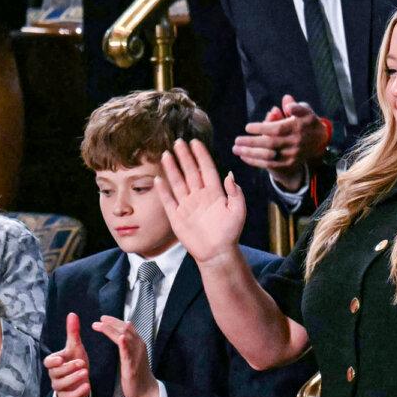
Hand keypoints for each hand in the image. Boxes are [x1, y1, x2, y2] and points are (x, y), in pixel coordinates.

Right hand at [44, 312, 90, 396]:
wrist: (81, 382)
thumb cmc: (76, 363)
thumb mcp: (76, 347)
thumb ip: (73, 332)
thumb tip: (72, 314)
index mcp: (55, 363)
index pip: (48, 362)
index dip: (53, 361)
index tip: (61, 358)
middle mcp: (54, 376)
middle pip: (55, 373)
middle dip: (68, 369)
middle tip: (81, 363)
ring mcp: (59, 388)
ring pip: (61, 385)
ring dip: (73, 379)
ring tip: (86, 373)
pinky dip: (77, 392)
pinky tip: (88, 386)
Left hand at [92, 315, 157, 396]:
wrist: (146, 391)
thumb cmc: (138, 374)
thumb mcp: (133, 356)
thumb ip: (127, 345)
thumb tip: (120, 335)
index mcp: (138, 344)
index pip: (127, 327)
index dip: (115, 321)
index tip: (103, 318)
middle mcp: (139, 347)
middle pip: (126, 330)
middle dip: (112, 323)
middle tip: (99, 319)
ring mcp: (137, 356)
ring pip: (126, 338)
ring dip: (113, 330)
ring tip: (102, 324)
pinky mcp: (132, 367)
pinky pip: (128, 354)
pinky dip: (124, 344)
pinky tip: (120, 338)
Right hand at [155, 138, 245, 264]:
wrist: (217, 253)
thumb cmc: (230, 233)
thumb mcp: (238, 211)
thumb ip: (236, 193)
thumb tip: (229, 174)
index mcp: (215, 193)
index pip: (207, 169)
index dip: (201, 156)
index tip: (196, 142)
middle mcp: (199, 196)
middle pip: (191, 172)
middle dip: (185, 157)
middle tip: (179, 142)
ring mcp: (187, 205)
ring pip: (178, 182)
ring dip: (172, 168)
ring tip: (166, 154)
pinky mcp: (177, 217)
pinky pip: (168, 201)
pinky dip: (163, 190)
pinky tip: (158, 178)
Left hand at [233, 95, 328, 190]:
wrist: (319, 140)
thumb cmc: (306, 121)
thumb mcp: (304, 110)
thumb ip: (294, 106)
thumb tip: (286, 99)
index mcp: (297, 127)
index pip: (277, 129)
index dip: (262, 128)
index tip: (247, 127)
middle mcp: (295, 142)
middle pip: (270, 143)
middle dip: (251, 143)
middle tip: (236, 140)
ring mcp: (292, 155)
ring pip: (268, 156)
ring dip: (250, 154)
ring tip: (235, 149)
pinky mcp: (289, 164)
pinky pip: (270, 165)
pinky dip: (256, 162)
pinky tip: (244, 157)